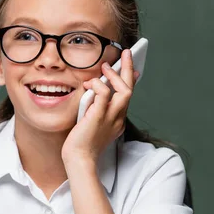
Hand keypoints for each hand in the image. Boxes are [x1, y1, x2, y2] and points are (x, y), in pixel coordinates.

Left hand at [62, 49, 138, 165]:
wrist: (79, 160)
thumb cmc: (81, 143)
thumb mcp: (92, 122)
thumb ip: (96, 108)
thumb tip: (94, 91)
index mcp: (117, 120)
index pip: (127, 96)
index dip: (131, 81)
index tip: (134, 69)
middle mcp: (118, 118)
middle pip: (130, 89)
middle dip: (129, 69)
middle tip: (128, 53)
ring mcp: (111, 118)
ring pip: (124, 90)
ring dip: (116, 75)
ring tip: (106, 66)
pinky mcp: (99, 117)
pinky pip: (104, 94)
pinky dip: (99, 85)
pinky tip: (91, 83)